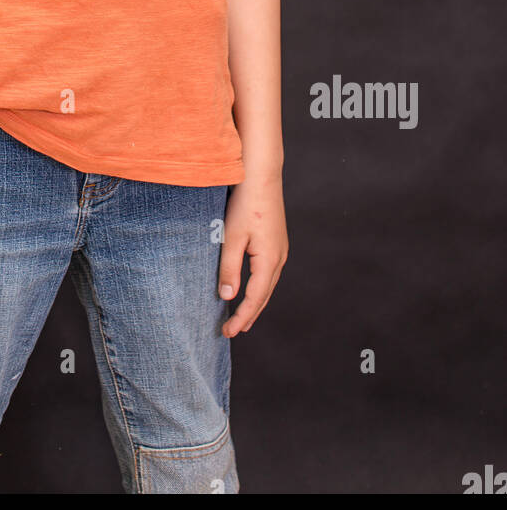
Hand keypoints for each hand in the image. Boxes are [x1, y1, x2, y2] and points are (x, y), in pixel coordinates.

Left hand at [218, 172, 287, 336]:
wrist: (262, 176)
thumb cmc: (245, 204)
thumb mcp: (232, 237)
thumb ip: (229, 268)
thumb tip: (228, 297)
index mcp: (269, 260)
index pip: (255, 298)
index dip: (242, 317)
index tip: (229, 332)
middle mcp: (279, 258)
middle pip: (264, 296)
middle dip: (249, 315)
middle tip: (232, 331)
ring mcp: (281, 249)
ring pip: (268, 285)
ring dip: (255, 302)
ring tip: (242, 317)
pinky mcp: (277, 241)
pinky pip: (269, 273)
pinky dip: (259, 287)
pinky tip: (251, 288)